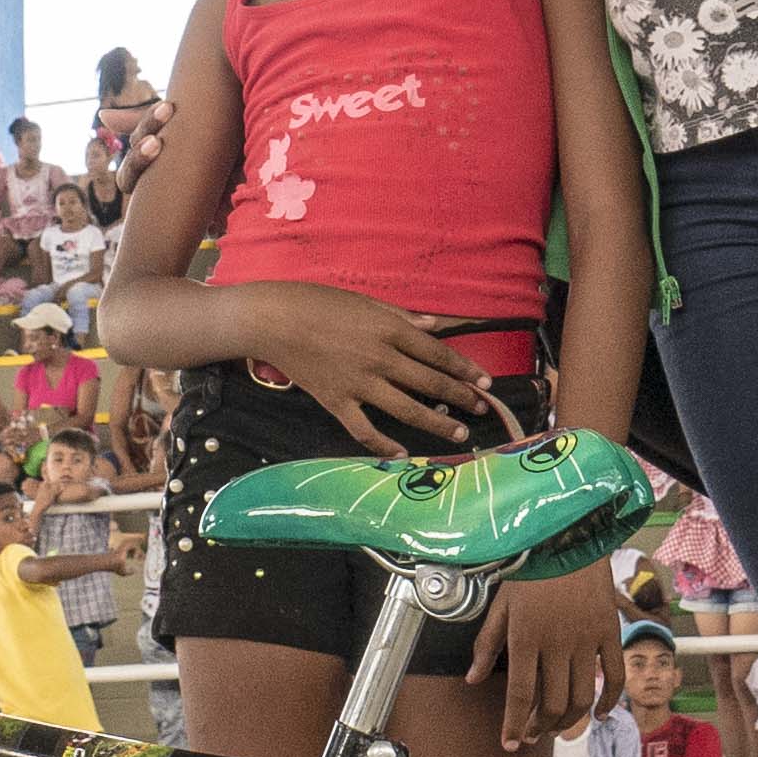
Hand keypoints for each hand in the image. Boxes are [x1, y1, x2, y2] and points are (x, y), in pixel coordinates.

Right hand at [232, 284, 493, 452]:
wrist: (273, 320)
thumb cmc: (317, 302)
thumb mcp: (364, 302)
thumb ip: (402, 317)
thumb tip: (436, 326)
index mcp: (389, 329)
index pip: (437, 353)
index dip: (464, 369)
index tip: (484, 381)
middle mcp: (381, 358)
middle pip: (429, 382)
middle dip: (461, 397)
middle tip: (482, 408)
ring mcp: (359, 384)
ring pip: (407, 409)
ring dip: (438, 423)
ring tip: (460, 434)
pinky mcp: (337, 402)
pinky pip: (366, 430)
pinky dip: (385, 445)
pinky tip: (403, 454)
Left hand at [468, 565, 625, 748]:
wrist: (569, 537)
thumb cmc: (530, 570)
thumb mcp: (500, 604)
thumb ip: (486, 644)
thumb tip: (472, 680)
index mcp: (525, 637)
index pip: (519, 694)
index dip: (513, 723)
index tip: (509, 744)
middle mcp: (557, 643)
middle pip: (551, 702)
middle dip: (538, 727)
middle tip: (529, 735)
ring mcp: (586, 640)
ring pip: (581, 696)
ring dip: (568, 721)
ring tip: (554, 728)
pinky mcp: (609, 633)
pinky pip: (614, 676)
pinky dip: (609, 701)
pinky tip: (599, 715)